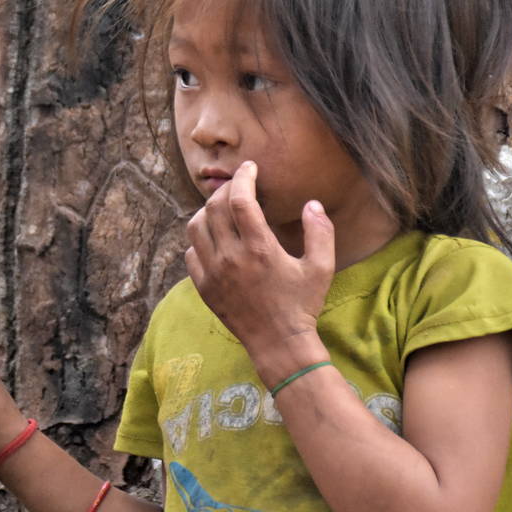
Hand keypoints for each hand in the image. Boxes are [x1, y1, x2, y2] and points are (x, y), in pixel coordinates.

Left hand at [184, 161, 333, 383]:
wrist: (278, 343)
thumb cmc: (302, 304)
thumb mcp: (321, 267)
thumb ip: (320, 232)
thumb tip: (312, 204)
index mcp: (259, 248)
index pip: (241, 199)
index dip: (243, 177)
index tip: (249, 167)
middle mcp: (231, 257)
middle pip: (214, 208)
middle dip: (224, 190)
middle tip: (237, 186)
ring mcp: (213, 272)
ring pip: (195, 227)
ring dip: (206, 211)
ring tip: (222, 208)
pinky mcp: (203, 286)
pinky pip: (190, 253)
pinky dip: (198, 239)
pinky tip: (213, 238)